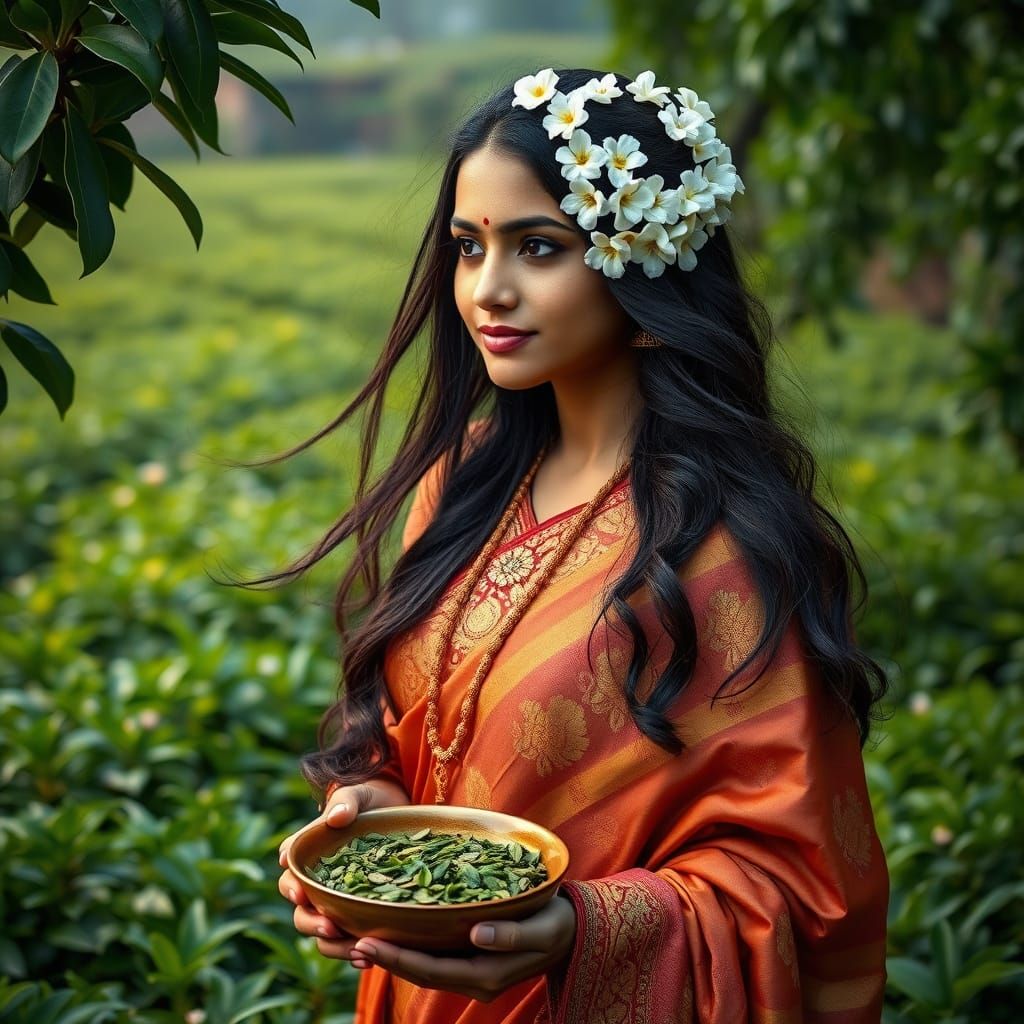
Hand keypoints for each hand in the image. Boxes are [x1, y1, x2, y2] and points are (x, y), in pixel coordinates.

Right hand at [277, 778, 410, 962]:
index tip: (302, 893)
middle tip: (331, 927)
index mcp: (308, 852)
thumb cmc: (369, 797)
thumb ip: (346, 802)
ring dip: (333, 945)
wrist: (396, 809)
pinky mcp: (357, 911)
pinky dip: (352, 951)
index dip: (292, 886)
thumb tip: (337, 818)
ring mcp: (335, 899)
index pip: (290, 872)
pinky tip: (367, 958)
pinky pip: (346, 938)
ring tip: (357, 952)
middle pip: (301, 910)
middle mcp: (317, 880)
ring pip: (321, 932)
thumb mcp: (359, 794)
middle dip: (311, 922)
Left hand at [347, 891, 577, 1003]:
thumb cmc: (558, 925)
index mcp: (486, 974)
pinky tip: (390, 931)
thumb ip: (512, 935)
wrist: (572, 934)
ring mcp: (470, 970)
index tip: (366, 942)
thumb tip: (477, 934)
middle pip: (418, 971)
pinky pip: (433, 956)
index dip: (397, 958)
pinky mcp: (470, 957)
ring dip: (391, 955)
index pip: (431, 970)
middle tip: (347, 941)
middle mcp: (472, 978)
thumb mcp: (542, 929)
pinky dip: (409, 947)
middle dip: (383, 958)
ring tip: (356, 939)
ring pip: (423, 966)